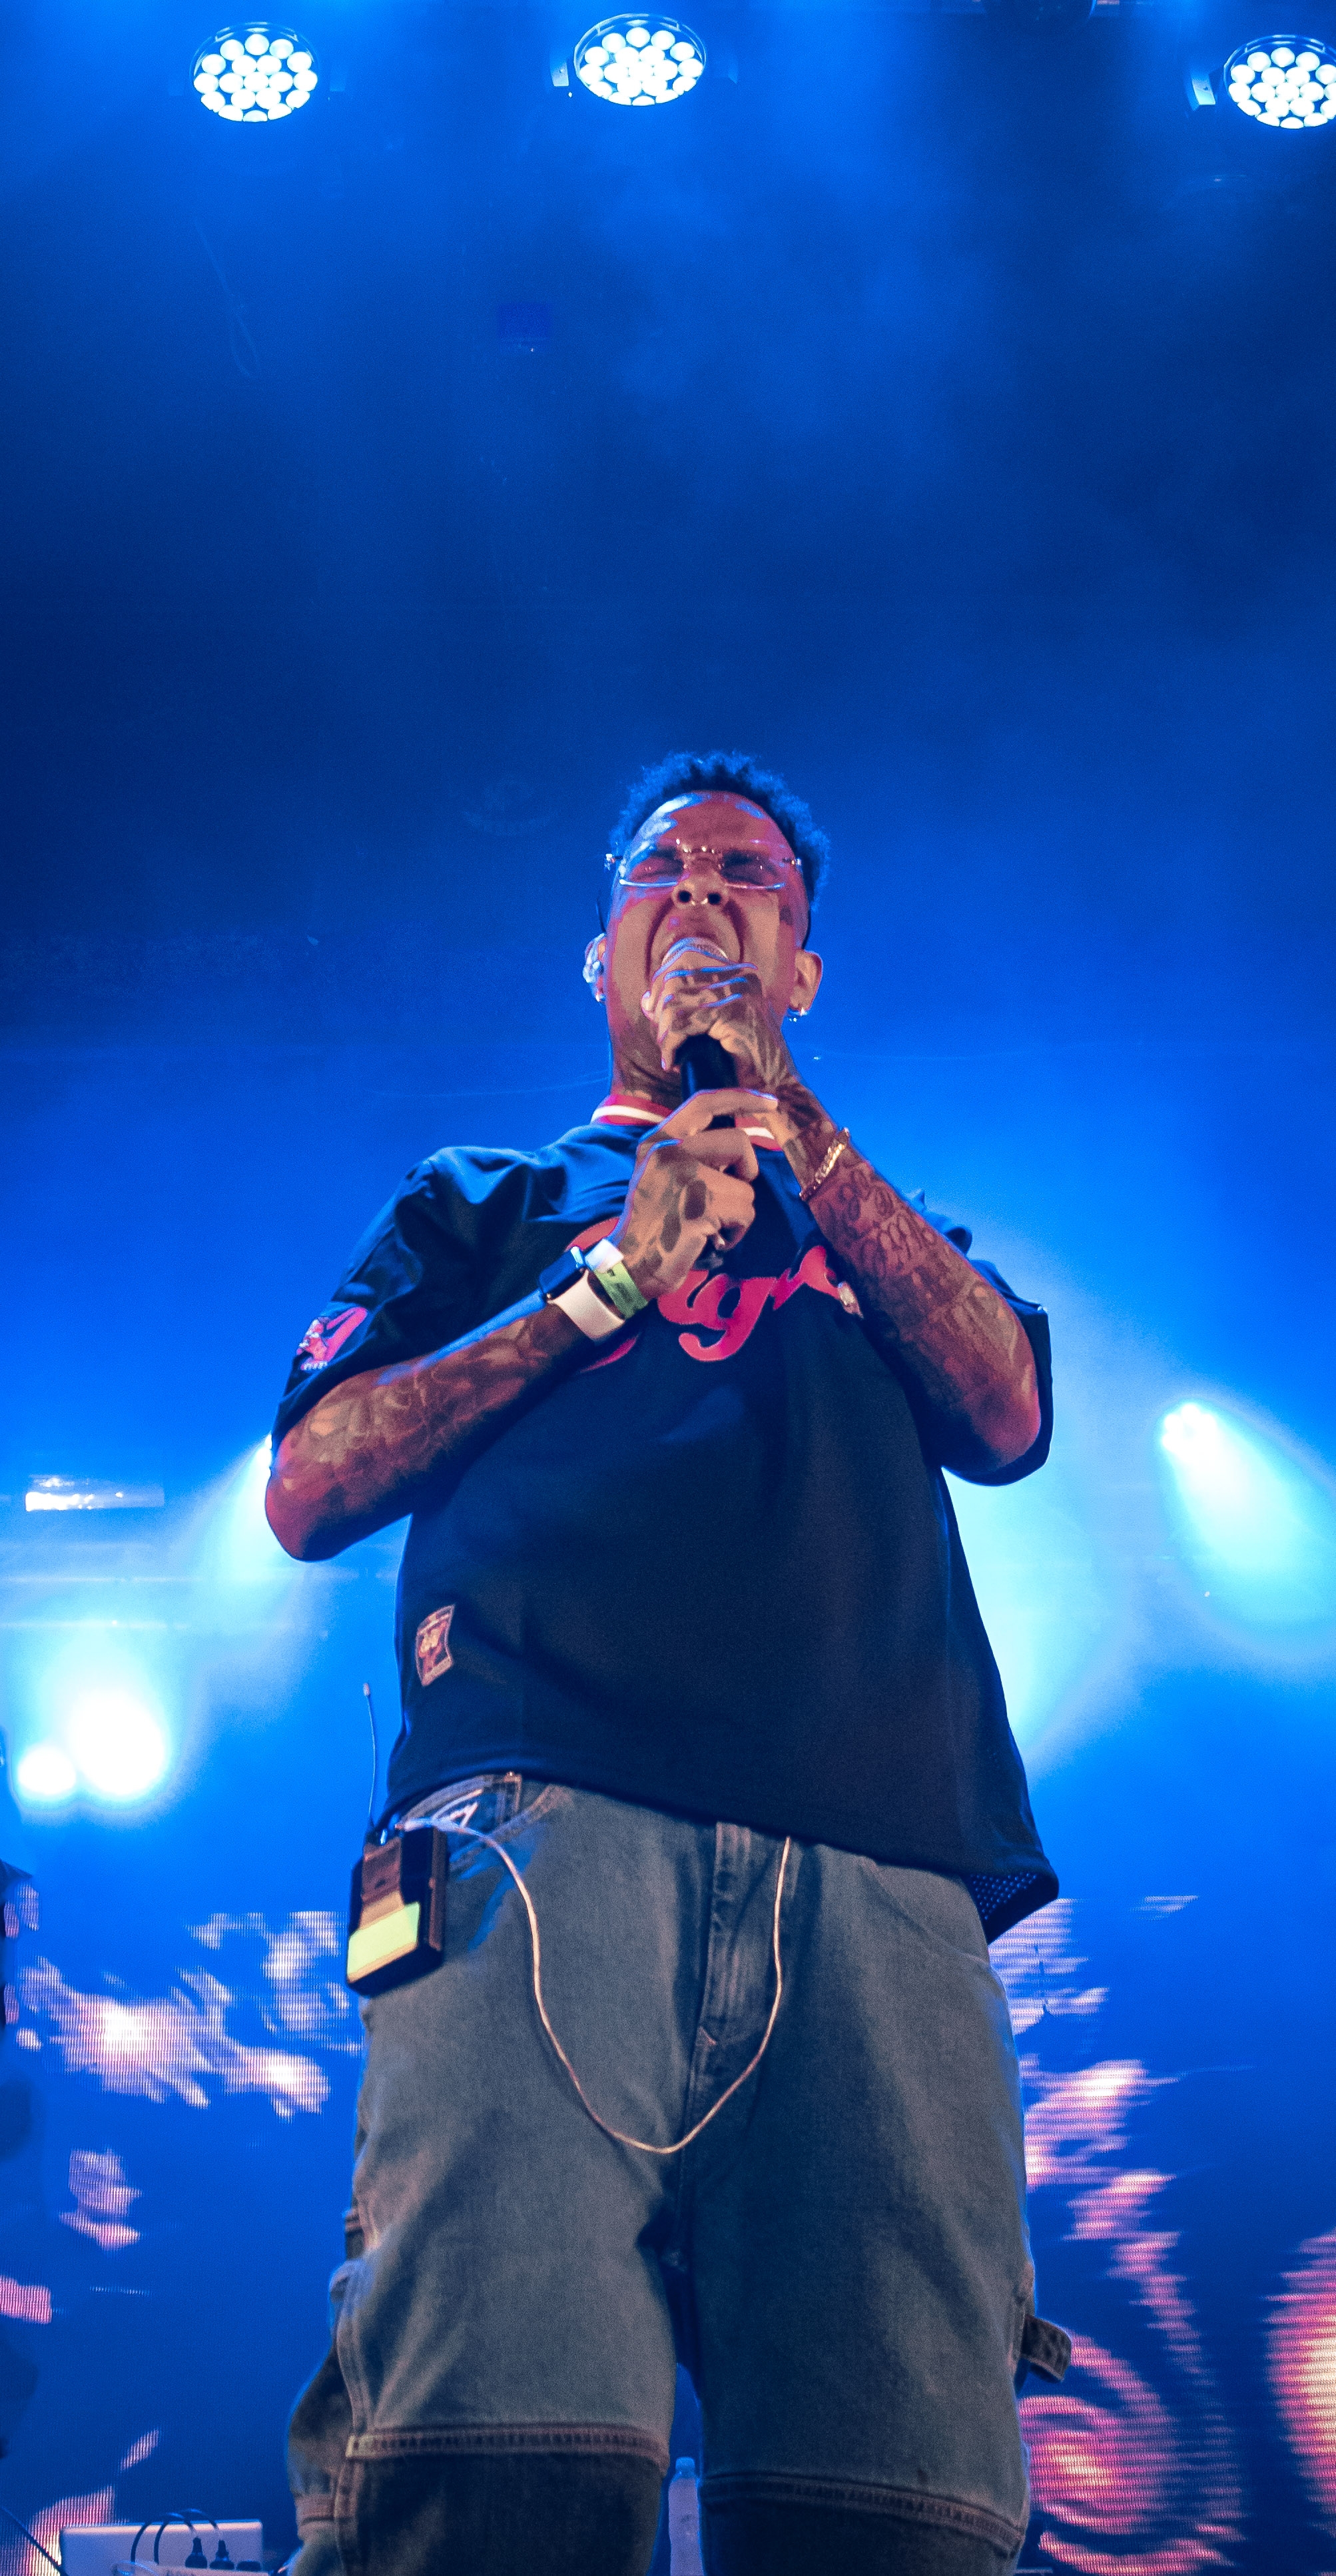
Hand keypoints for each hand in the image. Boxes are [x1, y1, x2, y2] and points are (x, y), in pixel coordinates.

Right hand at [609, 1088, 773, 1300]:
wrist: (629, 1265)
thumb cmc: (655, 1224)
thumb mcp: (661, 1175)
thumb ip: (692, 1153)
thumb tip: (739, 1143)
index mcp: (658, 1141)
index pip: (704, 1103)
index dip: (742, 1097)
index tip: (771, 1103)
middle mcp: (668, 1151)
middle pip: (738, 1141)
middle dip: (747, 1170)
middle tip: (728, 1196)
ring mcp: (683, 1176)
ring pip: (746, 1184)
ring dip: (739, 1210)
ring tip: (711, 1224)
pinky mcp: (700, 1205)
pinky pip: (746, 1211)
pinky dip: (738, 1231)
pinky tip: (712, 1238)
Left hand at [641, 939, 799, 1097]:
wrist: (777, 1090)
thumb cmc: (748, 1063)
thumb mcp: (718, 1026)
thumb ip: (691, 1007)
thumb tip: (647, 1000)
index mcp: (740, 974)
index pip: (684, 962)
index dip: (661, 987)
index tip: (657, 1017)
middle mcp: (741, 976)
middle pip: (675, 978)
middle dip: (660, 1011)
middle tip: (664, 1041)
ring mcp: (738, 993)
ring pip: (675, 1001)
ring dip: (664, 1032)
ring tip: (670, 1054)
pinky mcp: (731, 1014)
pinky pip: (682, 1023)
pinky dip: (670, 1044)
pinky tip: (673, 1062)